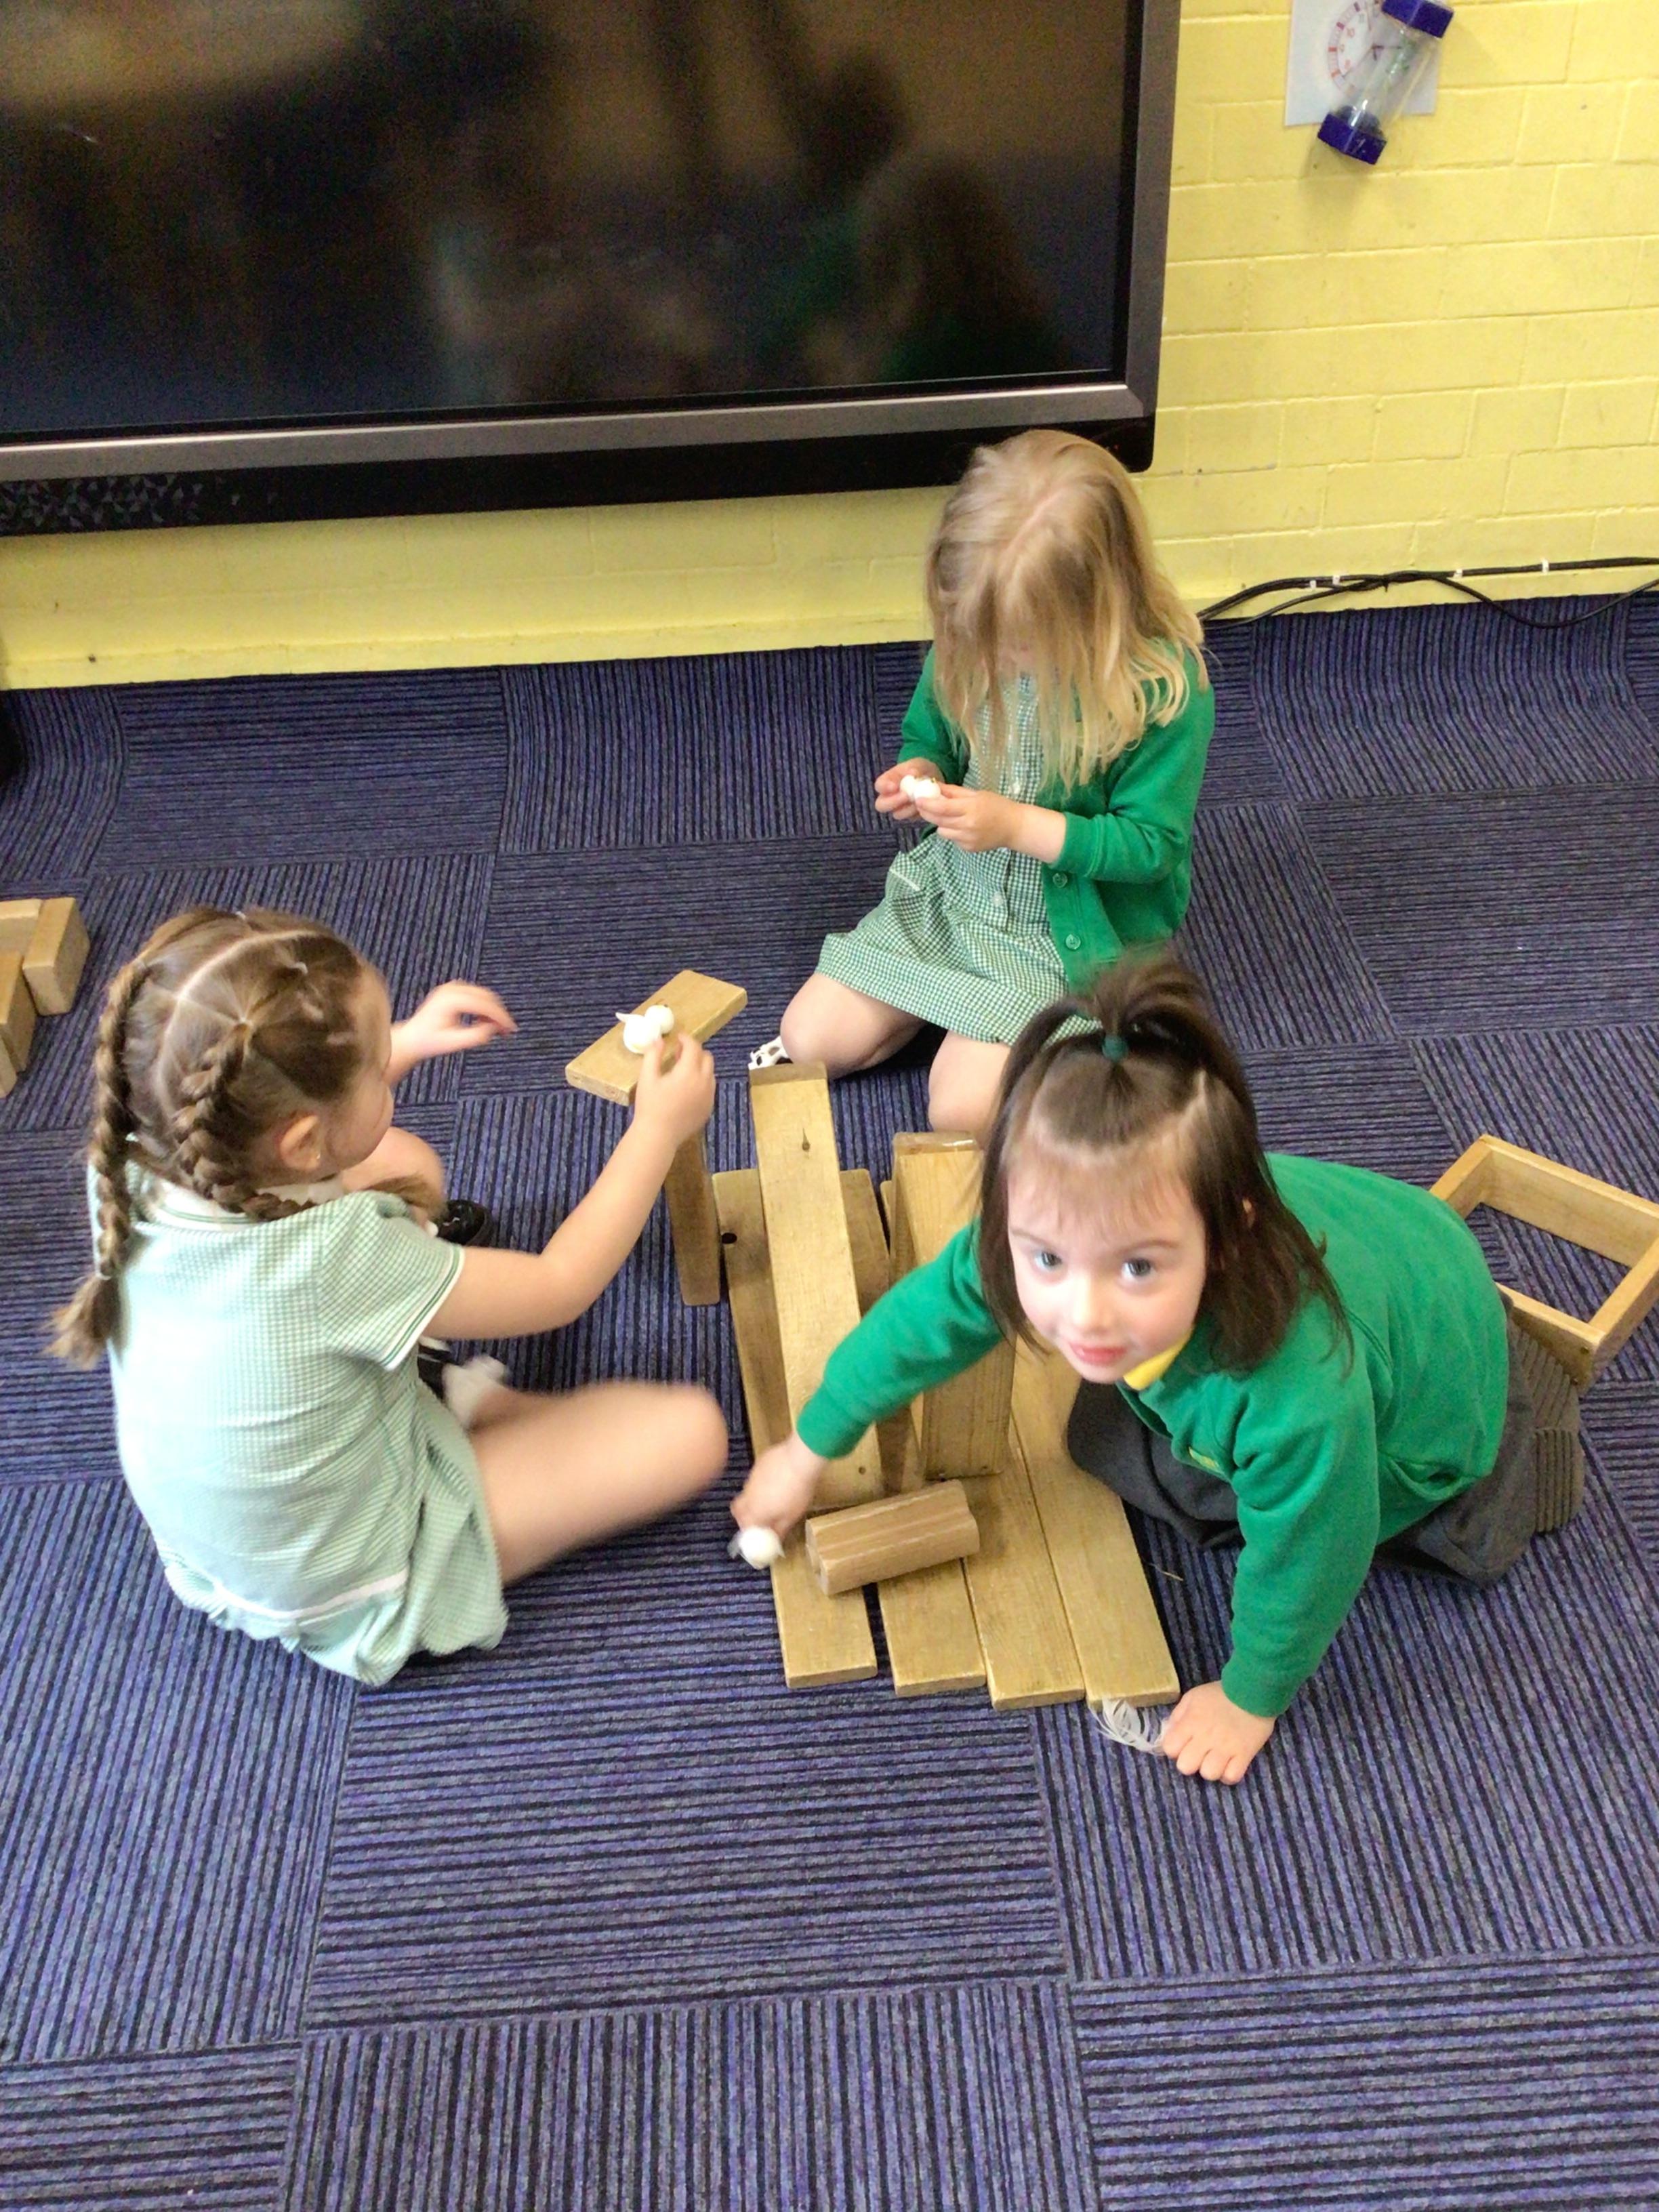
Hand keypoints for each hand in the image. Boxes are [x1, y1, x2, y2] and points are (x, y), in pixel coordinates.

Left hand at [389, 983, 515, 1080]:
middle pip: (486, 996)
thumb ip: (476, 1036)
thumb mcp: (454, 1043)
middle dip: (499, 1012)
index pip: (484, 1004)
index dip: (500, 1016)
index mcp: (451, 1000)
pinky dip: (484, 1006)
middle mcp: (451, 990)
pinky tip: (486, 1020)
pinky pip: (475, 994)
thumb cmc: (429, 1042)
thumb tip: (494, 1028)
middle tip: (508, 1029)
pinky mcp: (452, 991)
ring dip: (493, 1009)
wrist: (413, 1038)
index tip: (510, 1028)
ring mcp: (451, 988)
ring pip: (483, 994)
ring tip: (498, 1027)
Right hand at [632, 1033, 714, 1149]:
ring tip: (682, 1072)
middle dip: (695, 1052)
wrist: (658, 1136)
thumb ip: (653, 1055)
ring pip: (710, 1073)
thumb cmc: (650, 1106)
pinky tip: (686, 1089)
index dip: (686, 1039)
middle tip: (679, 1054)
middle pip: (707, 1058)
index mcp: (688, 1072)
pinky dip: (701, 1082)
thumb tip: (657, 1039)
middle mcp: (704, 1082)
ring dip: (699, 1067)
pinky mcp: (708, 1108)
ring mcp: (709, 1096)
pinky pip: (709, 1088)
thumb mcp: (647, 1078)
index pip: (694, 1047)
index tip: (678, 1038)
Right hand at [732, 1432, 827, 1540]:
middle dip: (744, 1516)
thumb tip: (775, 1541)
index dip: (749, 1531)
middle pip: (737, 1509)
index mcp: (755, 1512)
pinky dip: (761, 1484)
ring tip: (772, 1497)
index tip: (758, 1533)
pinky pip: (755, 1479)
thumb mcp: (792, 1516)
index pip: (743, 1526)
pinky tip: (777, 1480)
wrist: (798, 1459)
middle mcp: (748, 1496)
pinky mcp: (757, 1465)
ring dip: (754, 1499)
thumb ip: (779, 1530)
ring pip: (746, 1493)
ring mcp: (751, 1479)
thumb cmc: (797, 1492)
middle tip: (759, 1518)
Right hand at [874, 756, 945, 820]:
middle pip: (881, 805)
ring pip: (897, 814)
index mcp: (887, 782)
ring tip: (920, 799)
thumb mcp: (919, 764)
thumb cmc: (920, 769)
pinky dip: (918, 811)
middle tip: (906, 796)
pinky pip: (911, 818)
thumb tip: (913, 773)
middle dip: (893, 802)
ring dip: (908, 808)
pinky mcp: (909, 815)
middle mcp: (889, 797)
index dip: (884, 787)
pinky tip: (926, 804)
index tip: (894, 786)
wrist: (931, 779)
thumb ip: (915, 768)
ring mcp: (898, 808)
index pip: (879, 785)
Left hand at [913, 785, 1023, 852]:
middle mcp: (968, 825)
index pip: (942, 807)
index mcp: (971, 808)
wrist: (1014, 827)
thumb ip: (954, 792)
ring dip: (941, 823)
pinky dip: (952, 832)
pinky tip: (963, 827)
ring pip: (942, 831)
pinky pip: (952, 839)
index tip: (917, 799)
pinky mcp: (968, 848)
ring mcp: (967, 839)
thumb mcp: (977, 794)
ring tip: (951, 816)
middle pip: (938, 820)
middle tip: (922, 805)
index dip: (926, 803)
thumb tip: (935, 786)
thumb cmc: (997, 806)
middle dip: (927, 812)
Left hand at [1160, 1680, 1275, 1784]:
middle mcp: (1206, 1737)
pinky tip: (1228, 1764)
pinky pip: (1231, 1777)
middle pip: (1186, 1767)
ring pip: (1209, 1774)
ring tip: (1215, 1759)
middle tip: (1198, 1753)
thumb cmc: (1220, 1694)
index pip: (1170, 1748)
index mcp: (1191, 1721)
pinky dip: (1228, 1774)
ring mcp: (1226, 1748)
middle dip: (1189, 1762)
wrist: (1254, 1690)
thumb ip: (1178, 1716)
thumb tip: (1169, 1734)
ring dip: (1210, 1769)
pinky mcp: (1245, 1754)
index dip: (1174, 1748)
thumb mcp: (1193, 1697)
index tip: (1182, 1744)